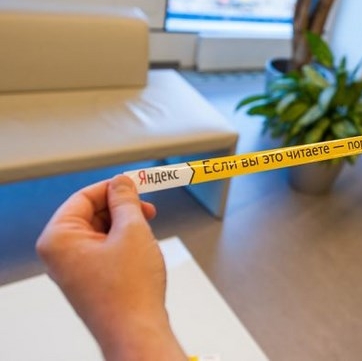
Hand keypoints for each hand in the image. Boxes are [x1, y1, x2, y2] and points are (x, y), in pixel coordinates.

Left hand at [36, 175, 186, 359]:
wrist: (137, 331)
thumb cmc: (129, 290)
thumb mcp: (132, 231)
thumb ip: (125, 201)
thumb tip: (121, 183)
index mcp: (59, 238)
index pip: (83, 197)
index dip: (113, 188)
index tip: (135, 183)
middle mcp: (60, 253)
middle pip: (91, 213)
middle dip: (121, 208)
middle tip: (148, 207)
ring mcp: (74, 268)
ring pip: (100, 231)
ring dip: (126, 226)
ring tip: (148, 232)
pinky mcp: (89, 279)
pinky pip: (104, 249)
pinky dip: (125, 243)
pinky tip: (142, 248)